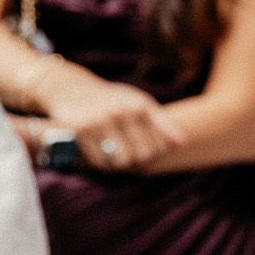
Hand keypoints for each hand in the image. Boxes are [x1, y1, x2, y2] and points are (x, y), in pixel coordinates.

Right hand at [35, 61, 183, 171]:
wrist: (72, 89)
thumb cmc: (112, 100)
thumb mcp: (138, 103)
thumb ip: (161, 123)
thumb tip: (181, 143)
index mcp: (140, 105)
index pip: (159, 145)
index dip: (155, 155)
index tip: (148, 154)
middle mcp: (121, 111)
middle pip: (141, 156)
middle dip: (138, 162)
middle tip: (131, 159)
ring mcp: (100, 121)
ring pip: (120, 162)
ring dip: (119, 165)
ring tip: (116, 159)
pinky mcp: (80, 130)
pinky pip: (98, 161)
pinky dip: (101, 164)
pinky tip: (101, 157)